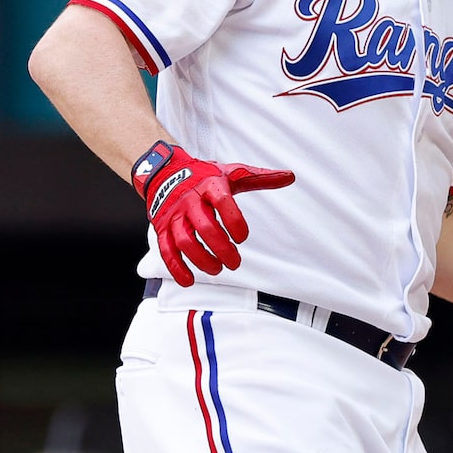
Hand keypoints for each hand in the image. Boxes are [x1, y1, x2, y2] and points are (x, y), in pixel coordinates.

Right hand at [132, 141, 294, 286]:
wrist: (166, 172)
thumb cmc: (206, 177)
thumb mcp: (232, 174)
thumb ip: (260, 178)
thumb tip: (291, 177)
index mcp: (210, 185)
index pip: (223, 201)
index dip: (234, 221)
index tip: (243, 238)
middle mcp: (190, 200)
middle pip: (204, 227)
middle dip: (221, 249)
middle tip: (235, 263)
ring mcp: (174, 215)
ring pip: (184, 241)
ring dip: (202, 260)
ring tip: (217, 269)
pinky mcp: (162, 228)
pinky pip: (166, 250)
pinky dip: (177, 268)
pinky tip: (190, 281)